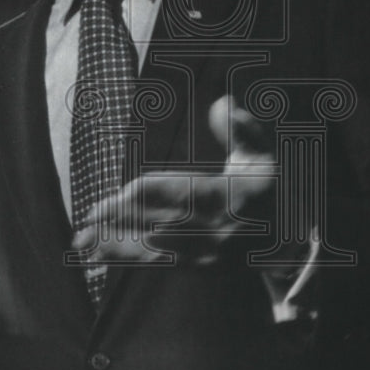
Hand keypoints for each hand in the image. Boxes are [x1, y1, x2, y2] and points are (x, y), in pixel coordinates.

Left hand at [70, 95, 276, 265]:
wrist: (286, 241)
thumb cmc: (265, 188)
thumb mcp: (260, 156)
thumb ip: (243, 129)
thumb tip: (224, 102)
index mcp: (224, 196)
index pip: (178, 195)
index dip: (143, 196)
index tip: (119, 193)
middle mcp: (212, 228)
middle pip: (157, 224)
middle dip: (121, 222)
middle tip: (87, 219)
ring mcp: (205, 253)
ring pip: (153, 250)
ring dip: (116, 246)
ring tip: (83, 243)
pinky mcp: (197, 267)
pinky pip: (157, 264)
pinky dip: (127, 259)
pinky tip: (100, 256)